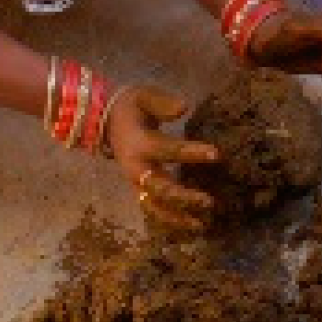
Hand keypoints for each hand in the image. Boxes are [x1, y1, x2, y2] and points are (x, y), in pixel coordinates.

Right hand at [103, 85, 219, 232]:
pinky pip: (153, 209)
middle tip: (209, 201)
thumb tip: (183, 108)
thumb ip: (162, 103)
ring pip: (154, 206)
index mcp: (139, 143)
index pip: (167, 150)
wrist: (104, 122)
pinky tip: (190, 225)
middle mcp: (136, 168)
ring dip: (176, 217)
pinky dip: (170, 219)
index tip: (216, 154)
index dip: (190, 153)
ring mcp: (136, 182)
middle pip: (159, 188)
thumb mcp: (144, 96)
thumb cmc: (131, 108)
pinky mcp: (139, 189)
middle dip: (183, 197)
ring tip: (200, 224)